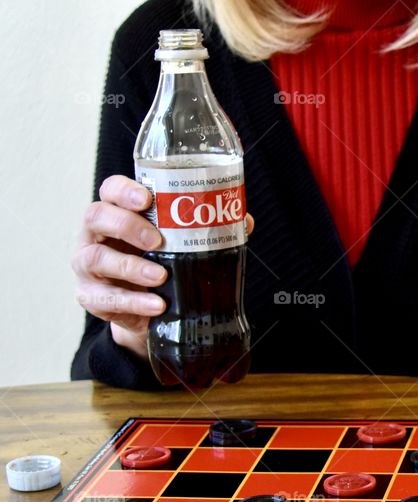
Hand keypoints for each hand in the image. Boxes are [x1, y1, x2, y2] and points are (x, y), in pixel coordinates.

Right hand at [73, 175, 254, 359]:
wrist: (148, 311)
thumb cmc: (162, 264)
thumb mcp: (180, 244)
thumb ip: (207, 230)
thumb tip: (244, 220)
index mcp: (118, 213)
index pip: (110, 190)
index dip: (124, 190)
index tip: (147, 198)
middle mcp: (97, 235)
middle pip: (96, 217)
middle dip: (127, 225)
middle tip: (157, 239)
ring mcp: (88, 266)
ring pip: (95, 258)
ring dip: (130, 267)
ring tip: (161, 276)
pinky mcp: (91, 297)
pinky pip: (105, 299)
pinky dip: (133, 302)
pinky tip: (155, 305)